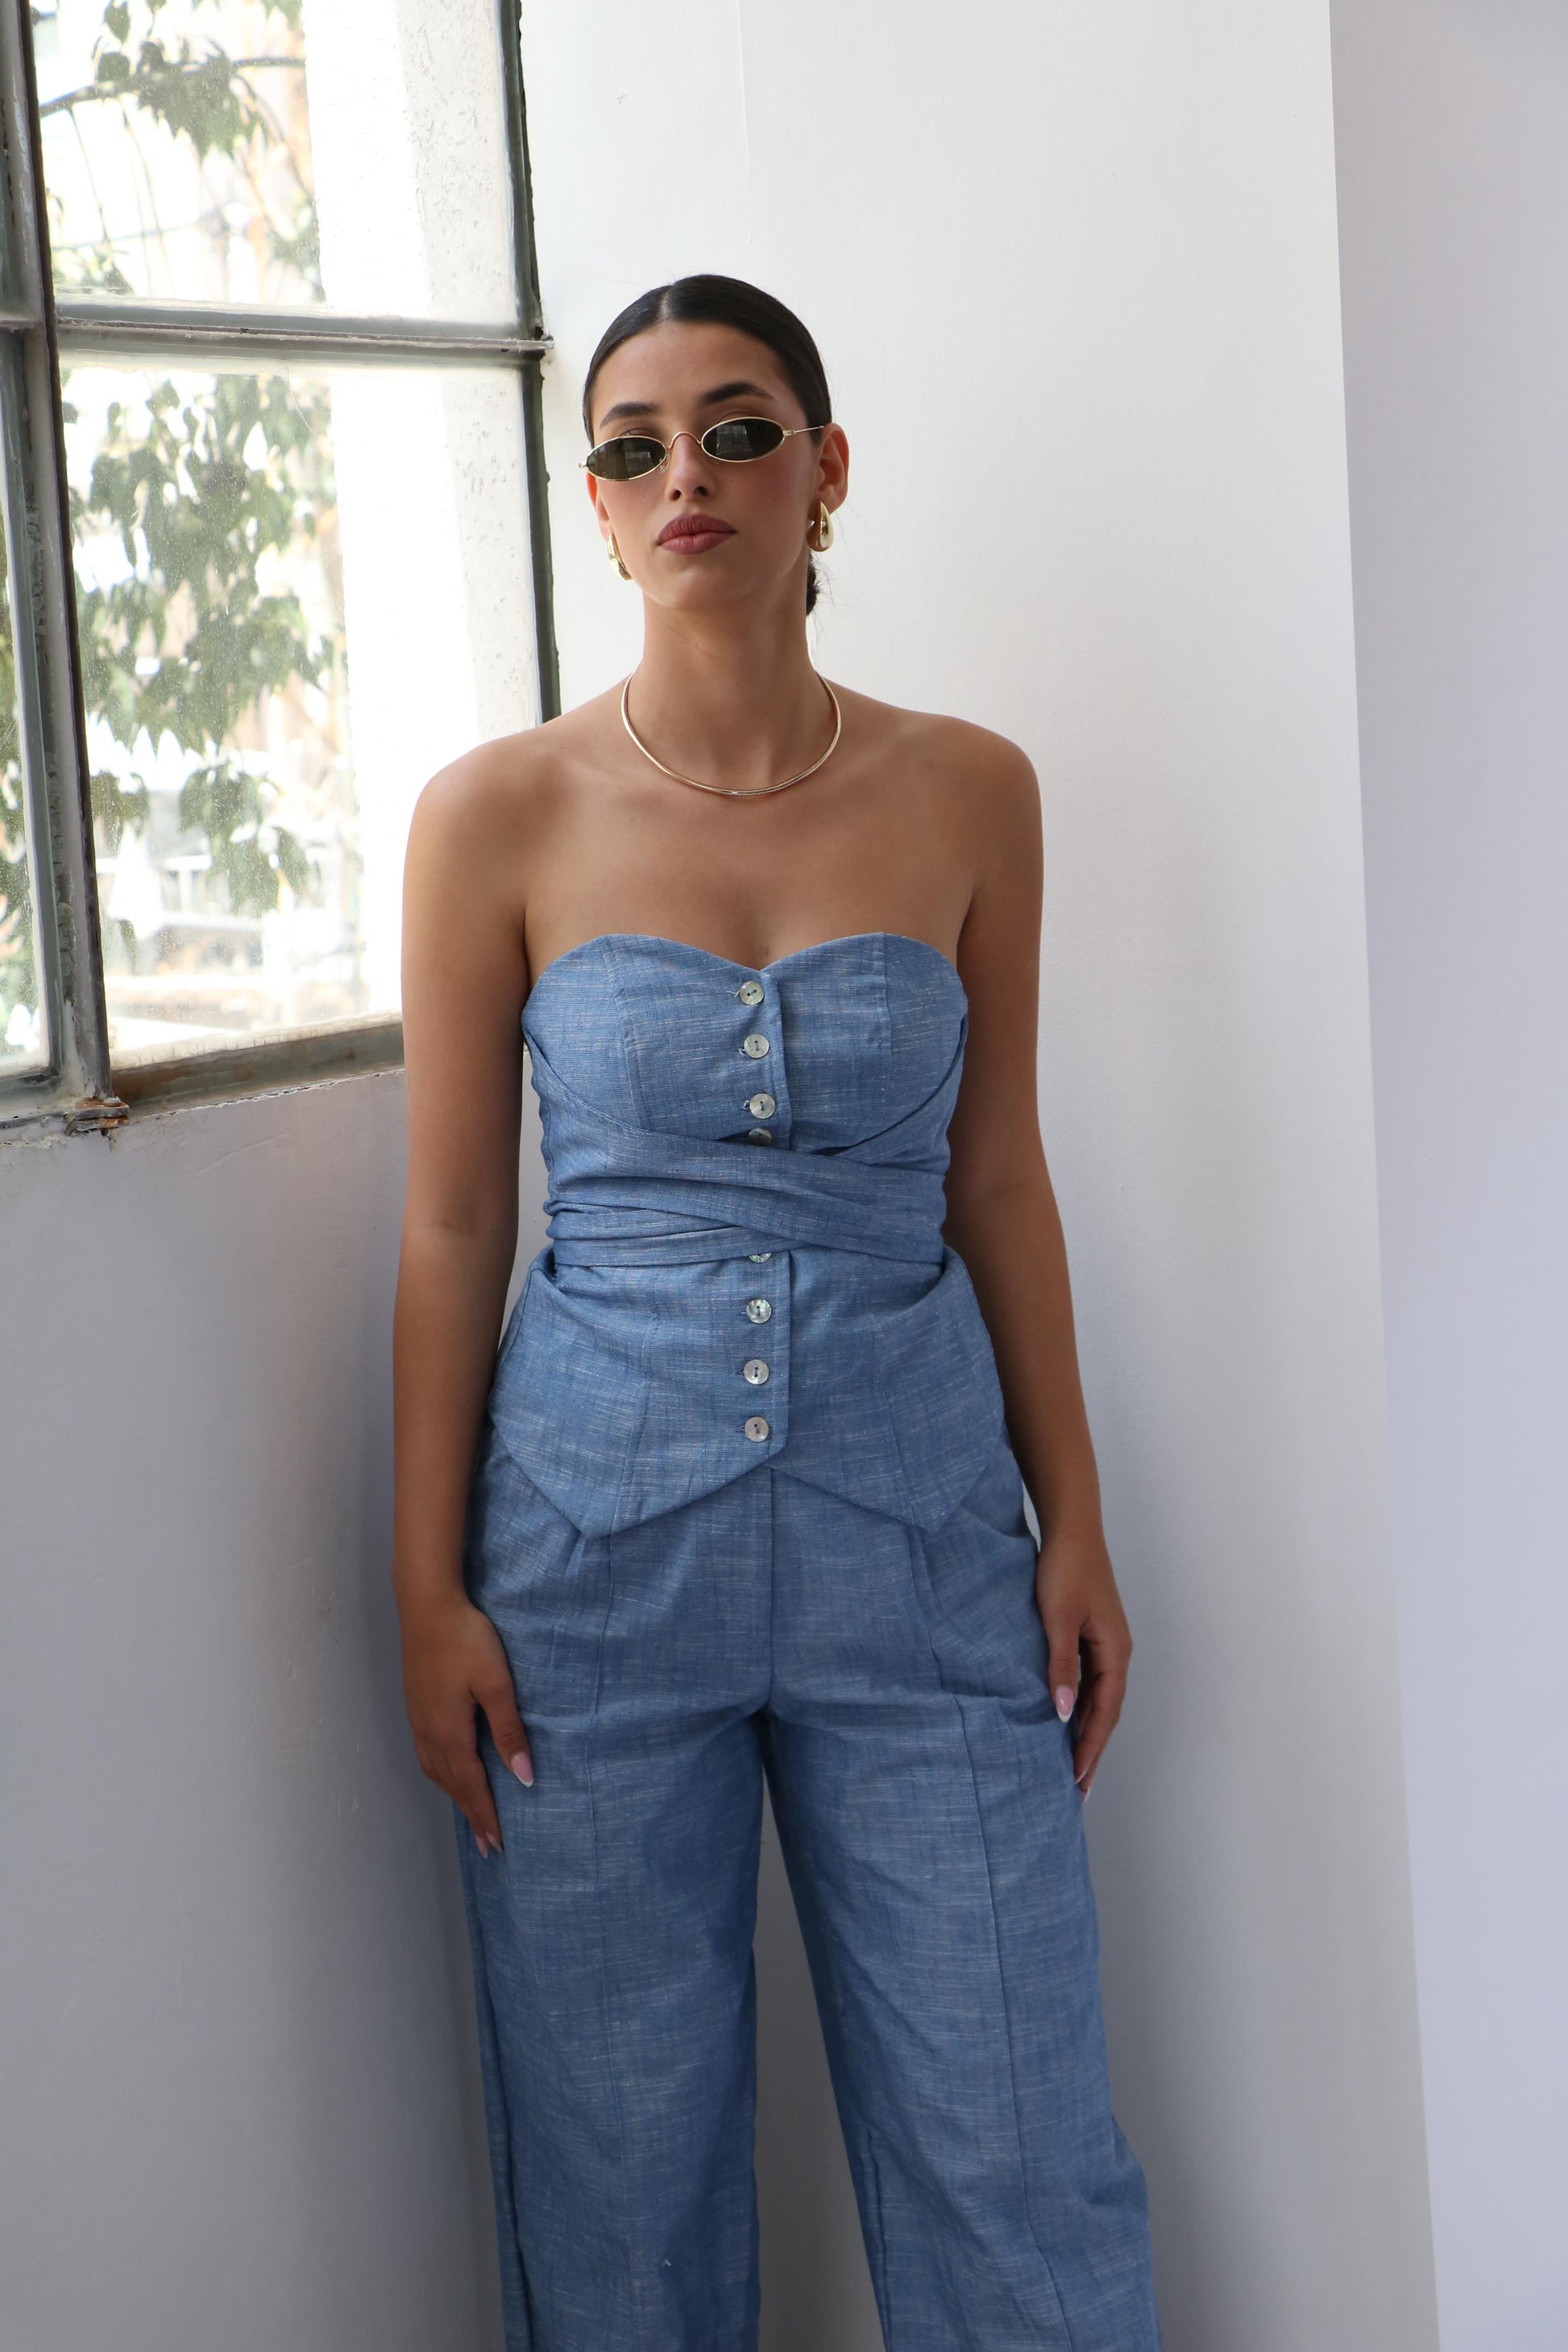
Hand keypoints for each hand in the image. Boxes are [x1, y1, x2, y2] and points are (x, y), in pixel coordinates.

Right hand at [400, 1591, 533, 1856]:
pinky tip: (449, 1772)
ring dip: (455, 1796)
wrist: (427, 1606)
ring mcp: (418, 1720)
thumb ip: (509, 1731)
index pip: (471, 1786)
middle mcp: (429, 1734)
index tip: (497, 1844)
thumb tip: (524, 1777)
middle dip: (471, 1815)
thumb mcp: (496, 1684)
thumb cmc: (466, 1640)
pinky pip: (428, 1756)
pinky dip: (442, 1775)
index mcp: (450, 1733)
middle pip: (452, 1785)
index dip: (485, 1815)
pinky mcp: (415, 1706)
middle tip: (487, 1845)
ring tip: (471, 1815)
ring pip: (436, 1772)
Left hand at [1034, 1526, 1132, 1797]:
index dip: (1090, 1748)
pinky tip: (1062, 1719)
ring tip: (1070, 1765)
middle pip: (1105, 1713)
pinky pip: (1087, 1682)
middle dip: (1091, 1750)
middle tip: (1077, 1790)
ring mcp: (1104, 1644)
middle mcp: (1115, 1653)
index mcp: (1114, 1652)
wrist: (1071, 1529)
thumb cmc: (1065, 1569)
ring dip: (1084, 1731)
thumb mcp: (1057, 1619)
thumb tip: (1061, 1713)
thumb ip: (1060, 1665)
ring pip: (1096, 1699)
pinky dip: (1078, 1706)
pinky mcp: (1090, 1635)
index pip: (1104, 1714)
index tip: (1076, 1780)